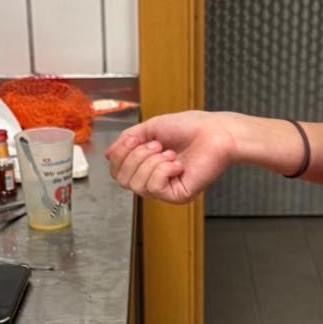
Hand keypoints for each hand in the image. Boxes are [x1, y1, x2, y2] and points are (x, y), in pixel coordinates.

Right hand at [105, 111, 237, 202]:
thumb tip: (108, 155)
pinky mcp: (177, 196)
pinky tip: (177, 163)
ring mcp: (165, 190)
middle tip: (158, 145)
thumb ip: (127, 140)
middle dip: (136, 157)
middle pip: (122, 179)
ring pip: (137, 185)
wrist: (214, 131)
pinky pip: (154, 188)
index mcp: (145, 165)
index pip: (116, 170)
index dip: (120, 154)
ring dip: (151, 162)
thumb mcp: (150, 128)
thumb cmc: (189, 127)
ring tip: (170, 153)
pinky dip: (163, 170)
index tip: (138, 139)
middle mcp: (153, 180)